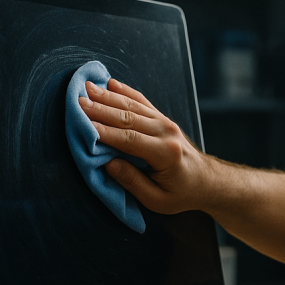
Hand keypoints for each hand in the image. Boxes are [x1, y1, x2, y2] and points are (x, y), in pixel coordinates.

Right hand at [79, 78, 213, 213]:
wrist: (206, 181)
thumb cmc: (181, 194)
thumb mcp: (157, 200)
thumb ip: (133, 182)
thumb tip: (109, 164)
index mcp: (165, 153)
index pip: (129, 139)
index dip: (104, 132)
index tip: (82, 123)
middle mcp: (166, 132)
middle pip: (128, 117)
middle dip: (100, 109)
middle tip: (77, 101)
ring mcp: (166, 123)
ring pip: (133, 106)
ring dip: (108, 96)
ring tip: (87, 88)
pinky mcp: (163, 119)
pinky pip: (142, 102)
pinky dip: (125, 91)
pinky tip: (110, 83)